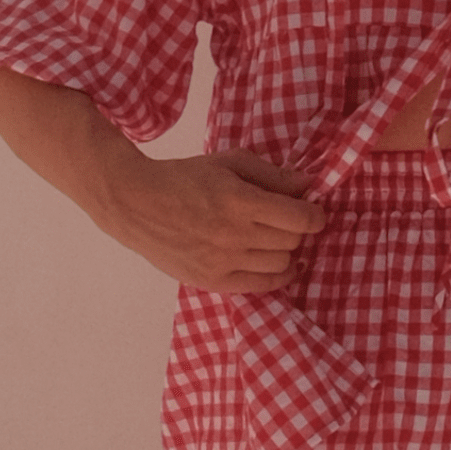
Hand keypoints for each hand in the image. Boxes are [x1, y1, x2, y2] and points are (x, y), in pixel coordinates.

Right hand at [101, 147, 326, 291]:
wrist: (135, 204)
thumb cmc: (183, 178)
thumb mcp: (228, 162)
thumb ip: (272, 174)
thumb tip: (307, 186)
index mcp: (240, 200)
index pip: (299, 218)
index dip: (315, 215)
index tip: (313, 212)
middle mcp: (234, 234)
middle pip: (292, 241)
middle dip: (297, 230)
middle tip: (288, 221)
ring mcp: (223, 261)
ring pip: (280, 264)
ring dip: (285, 251)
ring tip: (274, 239)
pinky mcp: (211, 280)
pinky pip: (260, 286)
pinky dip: (275, 276)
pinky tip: (275, 264)